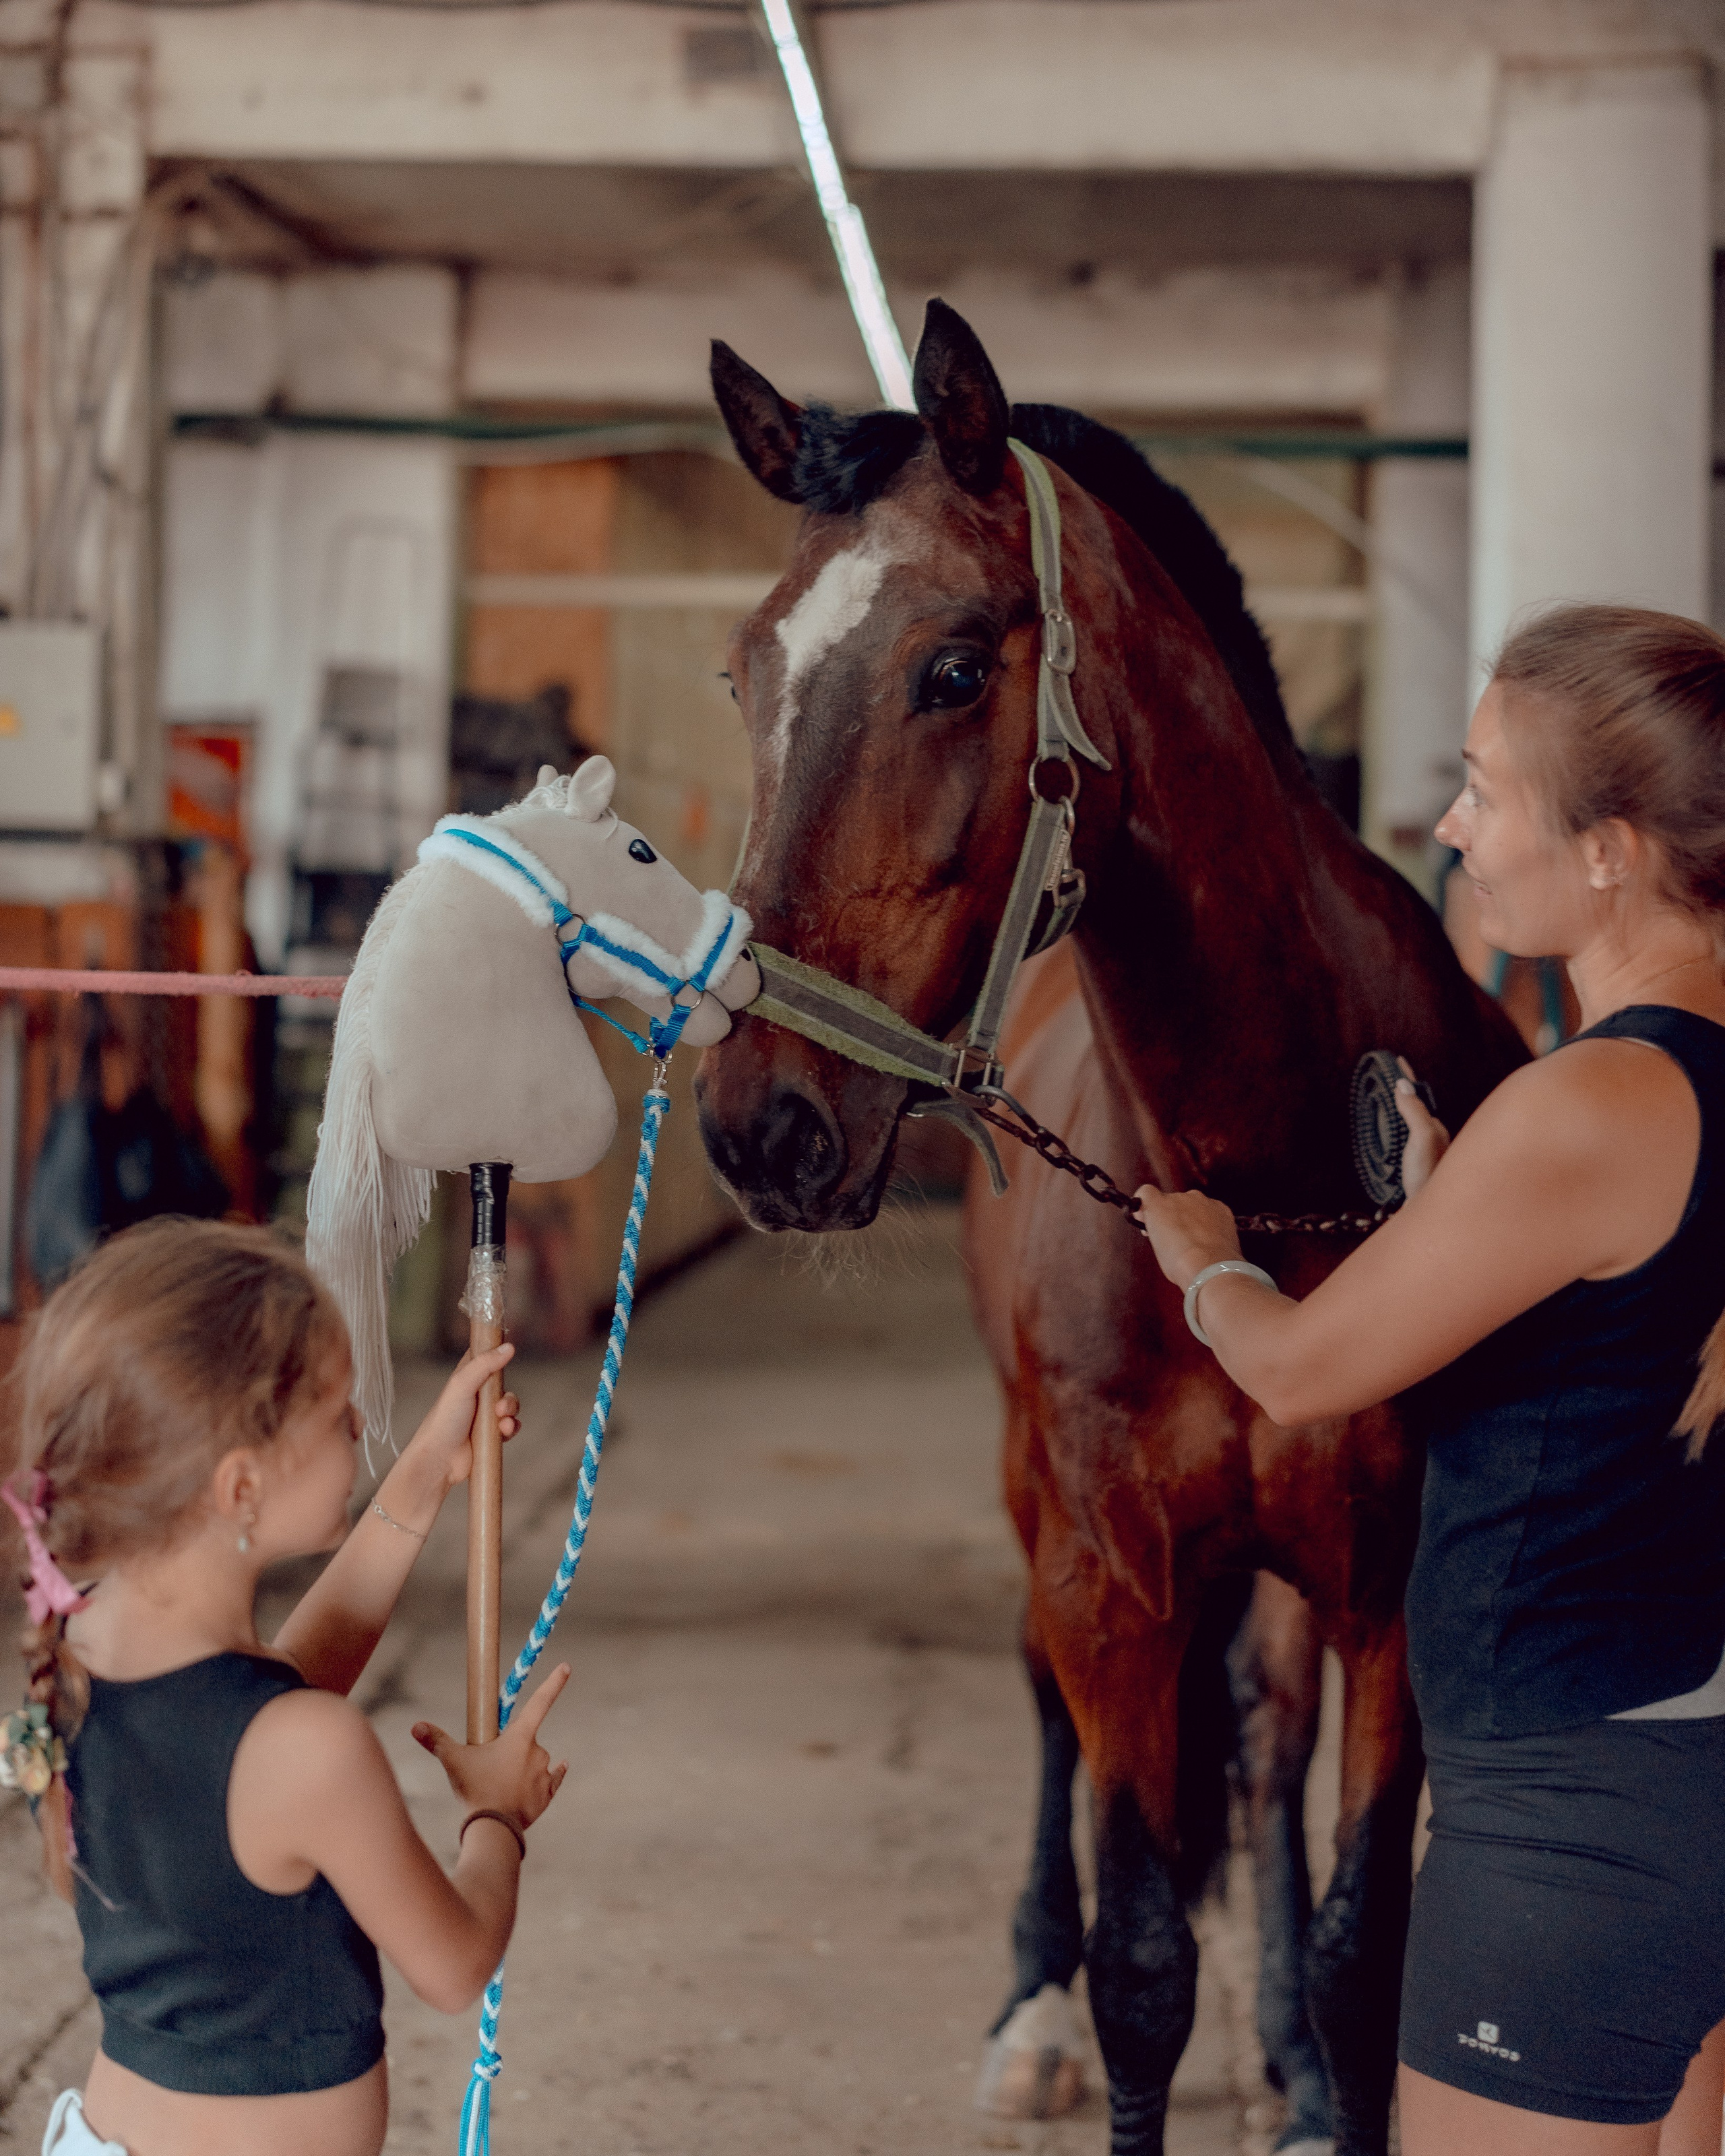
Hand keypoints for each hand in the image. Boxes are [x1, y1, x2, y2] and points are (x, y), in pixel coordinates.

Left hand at [399, 1345, 521, 1498]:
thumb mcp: (462, 1384)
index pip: (484, 1357)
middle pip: (503, 1384)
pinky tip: (503, 1432)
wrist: (439, 1459)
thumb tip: (509, 1347)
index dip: (496, 1353)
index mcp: (465, 1378)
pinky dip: (510, 1428)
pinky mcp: (489, 1434)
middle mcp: (475, 1395)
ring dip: (510, 1412)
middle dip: (507, 1395)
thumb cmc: (444, 1420)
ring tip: (502, 1423)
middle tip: (500, 1407)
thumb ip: (485, 1364)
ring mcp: (483, 1415)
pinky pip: (510, 1426)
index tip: (508, 1350)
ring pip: (509, 1405)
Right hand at [411, 1662, 570, 1832]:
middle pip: (526, 1741)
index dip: (553, 1682)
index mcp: (520, 1737)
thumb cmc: (476, 1790)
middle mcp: (538, 1752)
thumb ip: (436, 1741)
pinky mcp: (547, 1795)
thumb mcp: (454, 1762)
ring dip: (520, 1769)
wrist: (493, 1829)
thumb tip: (416, 1726)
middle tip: (490, 1769)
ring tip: (498, 1787)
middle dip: (510, 1750)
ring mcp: (544, 1774)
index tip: (566, 1666)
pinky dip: (545, 1780)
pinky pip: (550, 1781)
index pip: (540, 1701)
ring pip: (533, 1764)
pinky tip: (539, 1782)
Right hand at [1133, 1184, 1241, 1290]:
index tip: (1146, 1218)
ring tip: (1195, 1241)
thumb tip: (1160, 1229)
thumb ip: (1156, 1231)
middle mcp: (1180, 1197)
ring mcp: (1202, 1201)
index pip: (1146, 1192)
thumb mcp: (1157, 1248)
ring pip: (1193, 1205)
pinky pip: (1212, 1210)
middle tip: (1173, 1237)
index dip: (1146, 1205)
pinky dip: (1210, 1220)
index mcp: (1158, 1205)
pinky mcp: (1221, 1208)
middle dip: (1171, 1215)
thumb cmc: (1181, 1263)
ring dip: (1191, 1217)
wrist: (1210, 1268)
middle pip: (1171, 1201)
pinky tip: (1210, 1238)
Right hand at [1395, 1058, 1451, 1200]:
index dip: (1406, 1077)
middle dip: (1407, 1091)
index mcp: (1436, 1128)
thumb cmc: (1427, 1176)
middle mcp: (1435, 1138)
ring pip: (1416, 1122)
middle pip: (1419, 1106)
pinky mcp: (1419, 1167)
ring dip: (1404, 1108)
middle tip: (1391, 1077)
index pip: (1419, 1094)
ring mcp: (1428, 1153)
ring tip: (1392, 1099)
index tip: (1395, 1060)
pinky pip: (1410, 1137)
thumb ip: (1414, 1112)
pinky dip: (1401, 1128)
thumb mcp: (1421, 1139)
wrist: (1432, 1214)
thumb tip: (1403, 1085)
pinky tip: (1395, 1135)